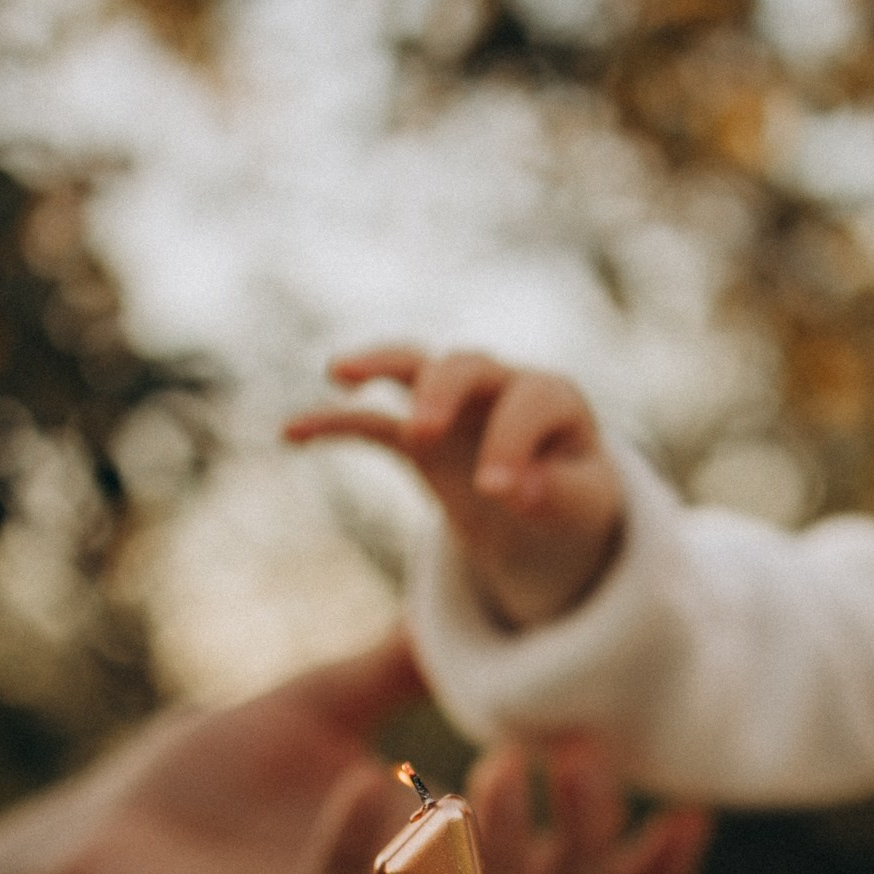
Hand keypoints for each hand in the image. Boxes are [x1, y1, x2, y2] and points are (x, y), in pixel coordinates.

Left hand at [0, 636, 712, 873]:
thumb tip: (462, 616)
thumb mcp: (318, 712)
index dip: (641, 868)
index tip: (689, 807)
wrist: (88, 840)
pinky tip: (366, 783)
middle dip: (586, 841)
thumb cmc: (202, 788)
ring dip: (497, 846)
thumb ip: (393, 676)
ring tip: (499, 764)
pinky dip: (360, 848)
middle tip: (580, 756)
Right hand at [284, 347, 623, 627]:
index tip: (496, 492)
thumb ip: (557, 497)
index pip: (529, 403)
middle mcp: (499, 387)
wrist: (552, 508)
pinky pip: (370, 421)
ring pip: (413, 366)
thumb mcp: (581, 508)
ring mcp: (454, 405)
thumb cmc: (573, 501)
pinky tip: (292, 433)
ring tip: (338, 372)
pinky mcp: (417, 433)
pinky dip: (335, 423)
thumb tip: (516, 490)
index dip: (511, 441)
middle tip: (423, 434)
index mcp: (552, 400)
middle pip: (465, 365)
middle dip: (441, 392)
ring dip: (379, 365)